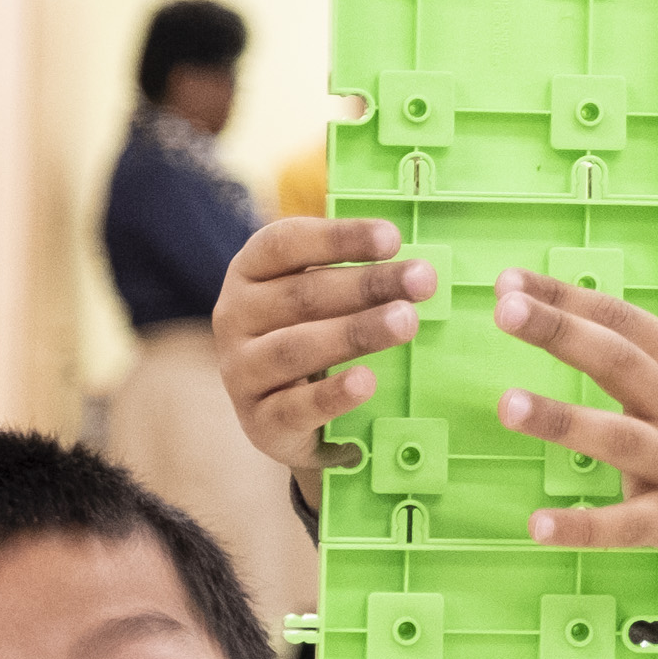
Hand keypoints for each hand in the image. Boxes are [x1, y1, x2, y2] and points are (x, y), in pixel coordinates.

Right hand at [210, 218, 436, 505]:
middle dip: (367, 285)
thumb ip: (355, 277)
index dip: (339, 237)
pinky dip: (332, 395)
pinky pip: (294, 408)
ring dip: (355, 333)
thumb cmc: (311, 335)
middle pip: (301, 295)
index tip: (392, 237)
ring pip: (296, 348)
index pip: (286, 243)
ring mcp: (241, 370)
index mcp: (250, 271)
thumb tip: (420, 268)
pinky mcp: (258, 421)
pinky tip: (366, 381)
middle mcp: (235, 316)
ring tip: (406, 322)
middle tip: (422, 280)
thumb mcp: (320, 298)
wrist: (283, 415)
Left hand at [491, 271, 657, 594]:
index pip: (625, 320)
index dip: (570, 297)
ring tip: (509, 404)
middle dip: (558, 333)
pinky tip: (537, 525)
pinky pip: (628, 525)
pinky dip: (584, 528)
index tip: (514, 279)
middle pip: (617, 363)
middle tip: (504, 308)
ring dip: (563, 422)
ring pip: (617, 439)